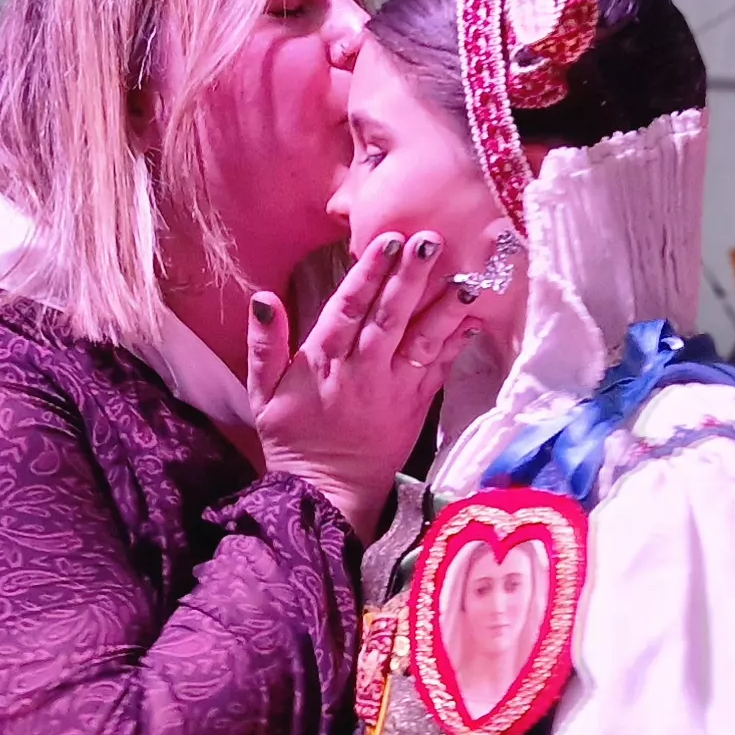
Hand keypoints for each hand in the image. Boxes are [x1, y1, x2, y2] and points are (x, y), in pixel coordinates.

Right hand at [248, 232, 482, 528]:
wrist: (327, 494)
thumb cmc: (293, 439)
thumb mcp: (263, 393)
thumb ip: (264, 344)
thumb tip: (263, 298)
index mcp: (324, 361)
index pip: (349, 308)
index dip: (369, 273)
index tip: (388, 240)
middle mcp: (363, 370)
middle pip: (389, 316)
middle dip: (410, 276)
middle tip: (430, 240)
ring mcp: (395, 388)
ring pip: (421, 339)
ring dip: (442, 306)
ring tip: (463, 276)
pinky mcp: (417, 405)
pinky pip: (439, 368)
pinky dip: (456, 343)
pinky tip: (471, 318)